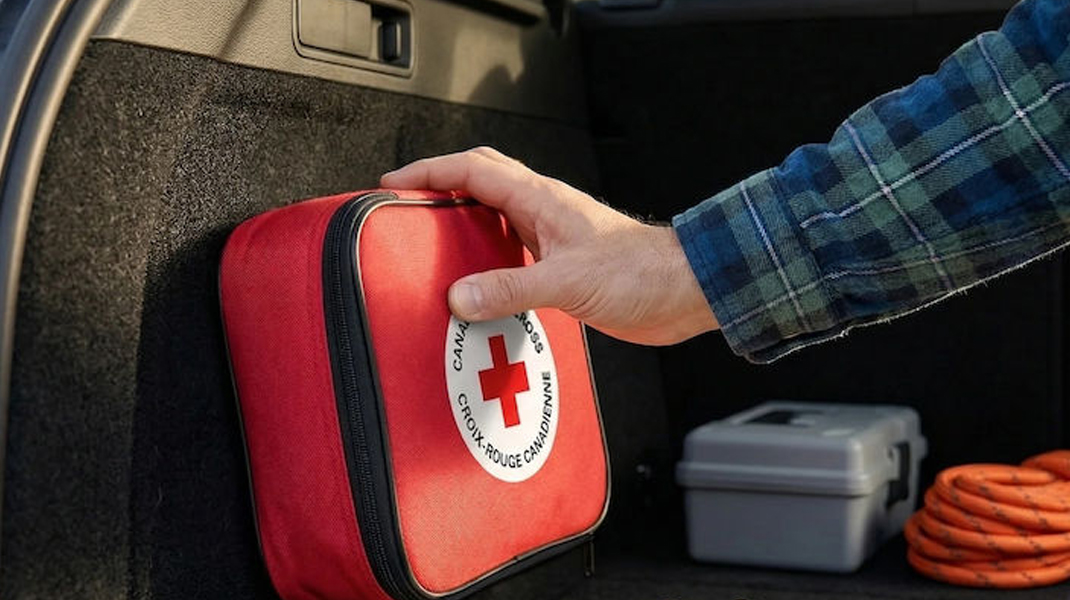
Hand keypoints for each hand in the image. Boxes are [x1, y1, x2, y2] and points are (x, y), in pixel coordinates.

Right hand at [380, 147, 718, 345]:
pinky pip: (511, 251)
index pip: (472, 170)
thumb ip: (510, 288)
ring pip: (494, 215)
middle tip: (406, 204)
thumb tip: (460, 295)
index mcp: (541, 200)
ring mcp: (552, 236)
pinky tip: (477, 284)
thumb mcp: (567, 281)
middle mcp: (544, 212)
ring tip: (431, 243)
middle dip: (439, 186)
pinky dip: (486, 260)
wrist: (683, 292)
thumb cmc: (642, 274)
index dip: (430, 172)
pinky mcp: (561, 265)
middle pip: (480, 182)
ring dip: (462, 222)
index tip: (394, 182)